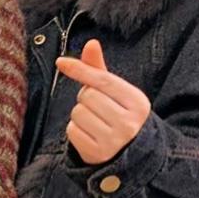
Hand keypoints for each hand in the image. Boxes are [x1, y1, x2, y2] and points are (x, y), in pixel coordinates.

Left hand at [55, 38, 150, 165]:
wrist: (130, 154)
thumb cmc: (119, 115)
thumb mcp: (116, 93)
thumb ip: (100, 70)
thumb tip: (91, 43)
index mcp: (137, 102)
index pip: (103, 80)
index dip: (81, 70)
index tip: (61, 62)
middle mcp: (129, 122)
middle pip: (87, 96)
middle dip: (86, 98)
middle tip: (97, 108)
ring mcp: (114, 140)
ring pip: (78, 113)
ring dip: (80, 115)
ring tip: (94, 122)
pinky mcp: (98, 154)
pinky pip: (72, 131)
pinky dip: (75, 130)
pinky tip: (89, 135)